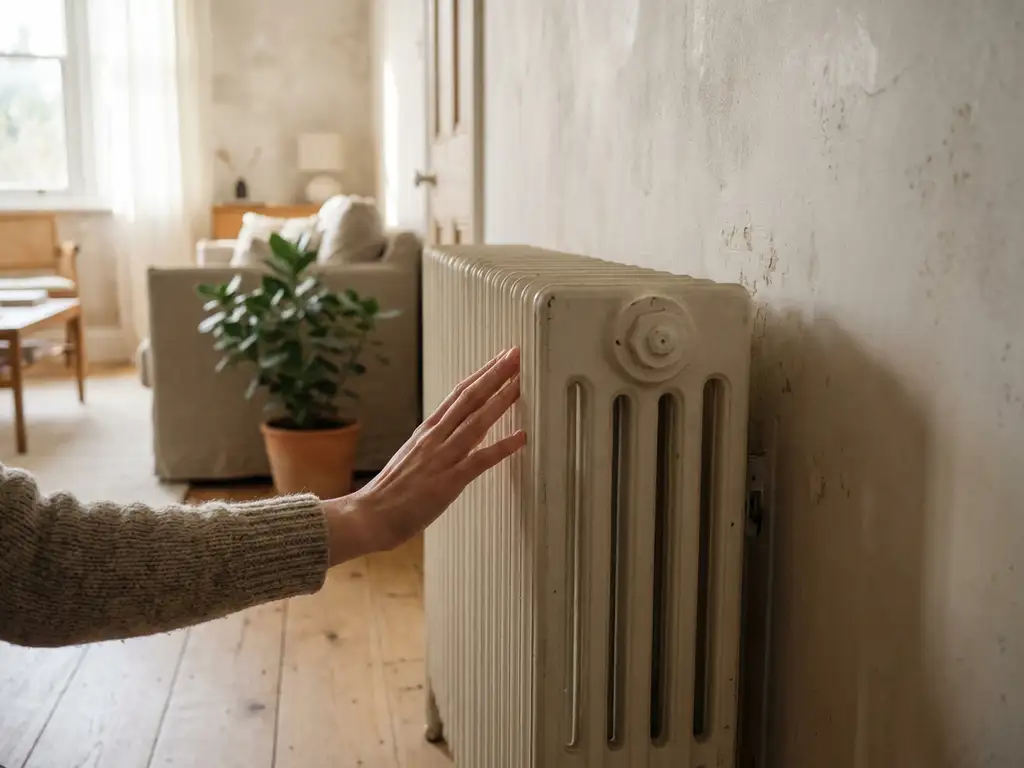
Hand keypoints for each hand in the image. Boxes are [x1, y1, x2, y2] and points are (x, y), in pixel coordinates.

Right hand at [324, 348, 524, 564]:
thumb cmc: (391, 491)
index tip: (500, 359)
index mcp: (427, 430)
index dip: (482, 374)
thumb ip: (437, 442)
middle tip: (516, 354)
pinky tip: (521, 437)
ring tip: (521, 383)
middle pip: (469, 398)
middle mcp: (435, 437)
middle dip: (495, 375)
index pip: (458, 394)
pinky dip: (502, 447)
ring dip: (501, 400)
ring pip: (476, 422)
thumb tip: (462, 431)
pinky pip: (480, 460)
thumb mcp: (414, 456)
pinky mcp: (448, 481)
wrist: (369, 515)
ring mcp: (442, 457)